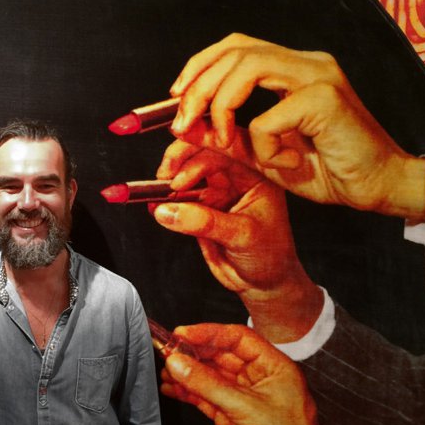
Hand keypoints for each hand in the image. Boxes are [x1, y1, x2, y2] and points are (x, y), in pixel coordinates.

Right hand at [152, 138, 322, 341]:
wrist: (263, 284)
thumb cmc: (269, 257)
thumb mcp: (242, 236)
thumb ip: (205, 222)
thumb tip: (168, 211)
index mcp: (257, 172)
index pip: (228, 145)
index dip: (202, 139)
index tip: (180, 146)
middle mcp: (236, 176)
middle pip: (202, 152)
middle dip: (180, 159)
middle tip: (165, 175)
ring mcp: (217, 191)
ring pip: (187, 173)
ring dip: (169, 181)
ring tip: (158, 194)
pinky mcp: (200, 208)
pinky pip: (178, 198)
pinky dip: (164, 201)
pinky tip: (154, 205)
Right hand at [159, 323, 346, 424]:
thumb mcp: (246, 409)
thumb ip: (208, 385)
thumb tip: (179, 363)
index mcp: (273, 368)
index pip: (237, 338)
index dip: (209, 333)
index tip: (182, 334)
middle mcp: (258, 379)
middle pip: (220, 355)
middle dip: (193, 352)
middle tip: (167, 350)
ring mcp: (242, 399)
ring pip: (209, 376)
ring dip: (187, 372)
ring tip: (164, 369)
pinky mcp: (230, 417)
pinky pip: (204, 397)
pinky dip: (187, 392)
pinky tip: (170, 388)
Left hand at [169, 33, 424, 222]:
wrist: (375, 188)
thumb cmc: (325, 170)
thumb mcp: (262, 154)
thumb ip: (226, 137)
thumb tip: (186, 127)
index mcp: (293, 69)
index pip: (236, 46)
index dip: (199, 65)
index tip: (175, 96)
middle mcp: (307, 64)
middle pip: (236, 49)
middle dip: (198, 87)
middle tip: (181, 123)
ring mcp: (319, 76)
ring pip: (249, 67)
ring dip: (221, 105)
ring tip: (223, 140)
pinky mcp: (327, 100)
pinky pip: (270, 118)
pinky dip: (265, 147)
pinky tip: (285, 164)